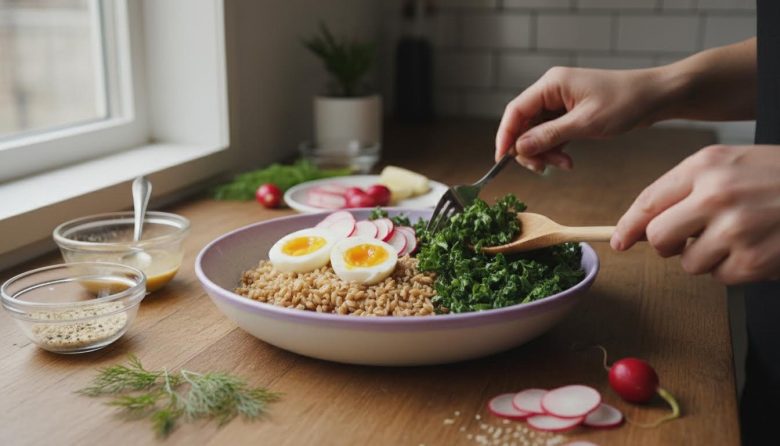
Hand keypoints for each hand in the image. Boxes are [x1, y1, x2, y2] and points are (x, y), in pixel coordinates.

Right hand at [496, 67, 666, 171]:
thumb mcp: (586, 123)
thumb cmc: (625, 103)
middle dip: (529, 149)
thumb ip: (549, 135)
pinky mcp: (569, 114)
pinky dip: (555, 149)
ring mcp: (560, 103)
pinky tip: (567, 161)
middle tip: (542, 168)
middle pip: (523, 124)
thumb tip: (518, 148)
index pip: (515, 110)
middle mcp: (551, 91)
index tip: (501, 159)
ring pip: (536, 133)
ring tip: (563, 164)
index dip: (505, 136)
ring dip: (545, 152)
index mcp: (551, 84)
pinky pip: (551, 134)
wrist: (656, 97)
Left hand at [612, 145, 779, 283]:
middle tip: (690, 240)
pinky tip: (758, 247)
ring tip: (739, 237)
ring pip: (689, 263)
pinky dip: (735, 269)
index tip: (619, 241)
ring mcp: (736, 229)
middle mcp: (716, 195)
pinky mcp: (754, 260)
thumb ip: (687, 188)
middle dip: (668, 245)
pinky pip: (721, 277)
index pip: (649, 201)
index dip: (629, 226)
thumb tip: (642, 226)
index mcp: (706, 166)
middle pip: (659, 237)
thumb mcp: (732, 164)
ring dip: (707, 257)